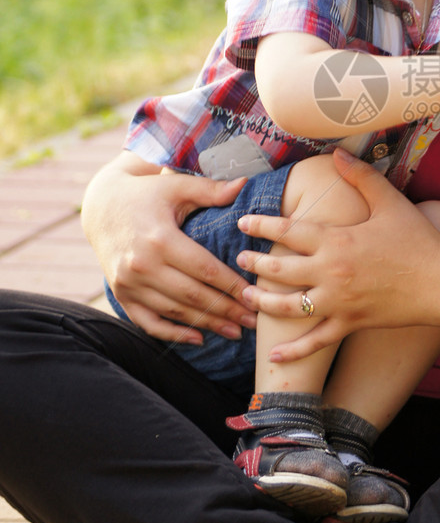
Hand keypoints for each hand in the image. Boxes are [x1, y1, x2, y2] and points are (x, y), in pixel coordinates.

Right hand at [81, 156, 256, 343]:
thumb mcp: (176, 186)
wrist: (102, 207)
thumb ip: (210, 189)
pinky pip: (148, 322)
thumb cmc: (147, 193)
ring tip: (236, 331)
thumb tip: (244, 183)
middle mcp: (142, 264)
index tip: (254, 295)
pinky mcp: (121, 294)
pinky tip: (199, 339)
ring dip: (207, 324)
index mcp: (160, 238)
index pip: (204, 269)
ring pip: (174, 312)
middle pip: (192, 295)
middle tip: (254, 320)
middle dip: (226, 310)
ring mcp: (128, 283)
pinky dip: (173, 334)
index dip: (231, 285)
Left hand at [235, 150, 439, 358]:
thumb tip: (335, 153)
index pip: (287, 231)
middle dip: (254, 265)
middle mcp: (330, 272)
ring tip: (246, 296)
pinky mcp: (349, 324)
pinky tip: (273, 357)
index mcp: (336, 239)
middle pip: (279, 269)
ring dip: (262, 302)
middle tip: (239, 261)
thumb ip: (360, 177)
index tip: (242, 223)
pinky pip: (315, 341)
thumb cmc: (418, 240)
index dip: (261, 225)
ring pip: (288, 307)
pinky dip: (292, 351)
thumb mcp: (390, 202)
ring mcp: (338, 302)